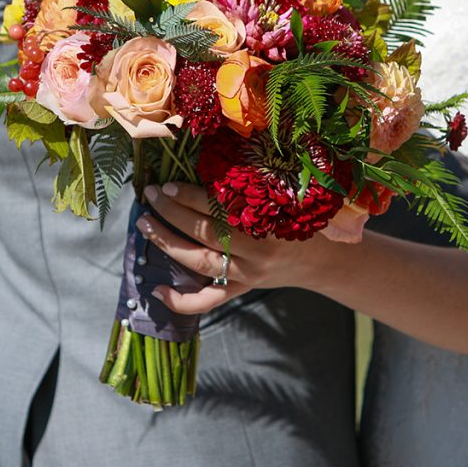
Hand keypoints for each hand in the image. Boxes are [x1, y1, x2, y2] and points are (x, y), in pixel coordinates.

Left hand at [138, 183, 336, 313]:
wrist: (324, 261)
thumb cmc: (302, 221)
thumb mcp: (286, 200)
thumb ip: (253, 189)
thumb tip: (208, 166)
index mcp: (269, 223)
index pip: (221, 208)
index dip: (191, 196)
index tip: (168, 183)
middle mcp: (256, 252)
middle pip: (205, 233)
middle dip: (172, 212)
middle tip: (151, 195)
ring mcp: (246, 275)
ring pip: (199, 263)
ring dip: (167, 243)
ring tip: (144, 224)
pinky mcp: (241, 290)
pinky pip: (208, 301)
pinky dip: (181, 301)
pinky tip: (155, 290)